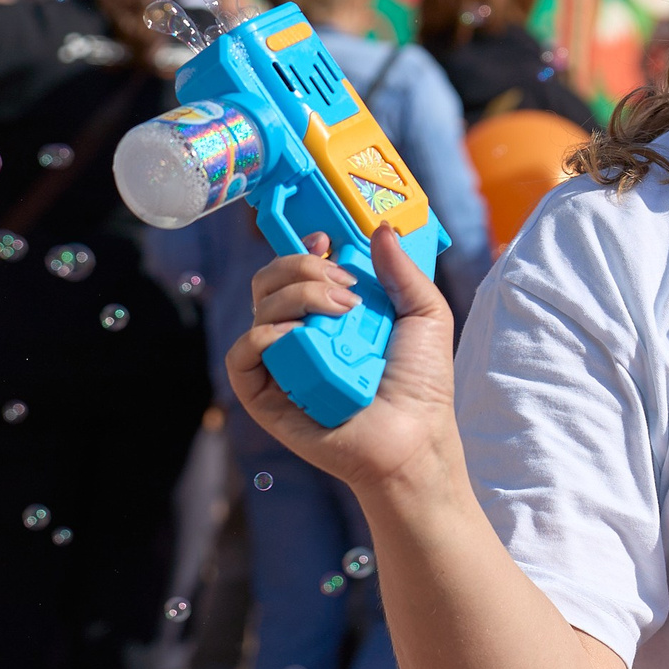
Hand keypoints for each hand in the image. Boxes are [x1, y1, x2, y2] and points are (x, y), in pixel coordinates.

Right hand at [227, 226, 464, 505]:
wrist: (414, 437)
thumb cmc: (422, 384)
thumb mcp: (426, 316)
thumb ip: (404, 272)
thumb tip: (381, 231)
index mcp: (331, 314)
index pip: (296, 271)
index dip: (304, 250)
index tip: (327, 241)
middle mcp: (302, 334)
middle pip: (271, 281)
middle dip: (302, 266)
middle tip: (344, 282)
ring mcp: (282, 363)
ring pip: (260, 307)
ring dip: (298, 295)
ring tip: (342, 310)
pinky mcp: (265, 395)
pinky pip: (242, 355)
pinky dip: (263, 336)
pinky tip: (297, 336)